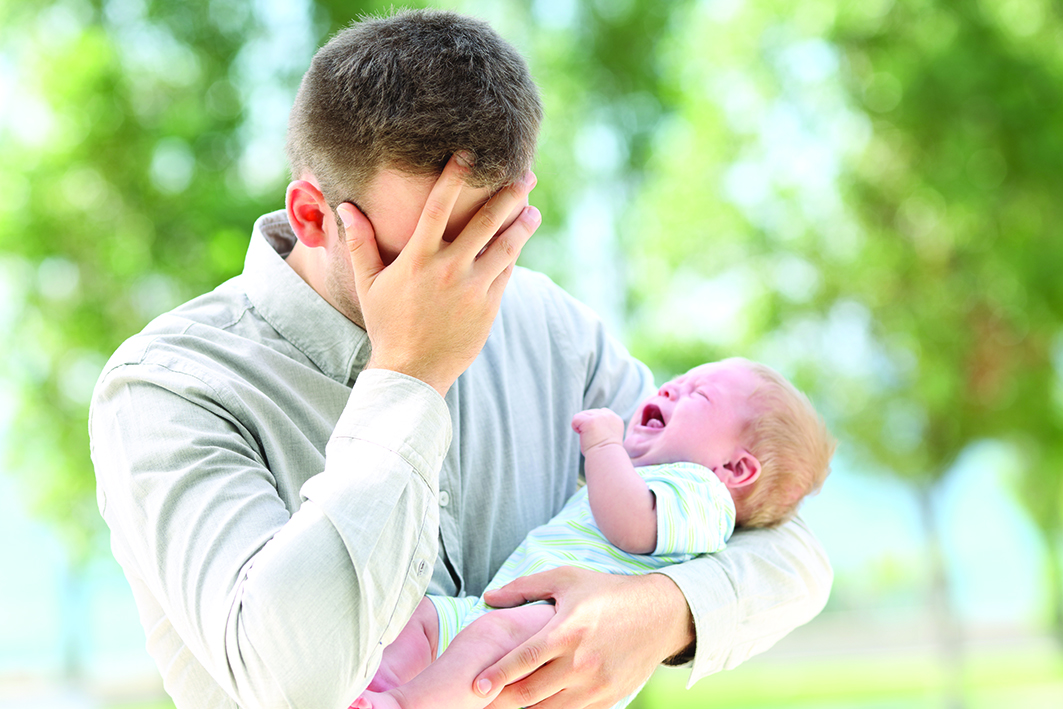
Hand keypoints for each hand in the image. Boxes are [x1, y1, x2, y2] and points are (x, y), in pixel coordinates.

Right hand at [342, 154, 539, 397]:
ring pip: (505, 247)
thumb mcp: (368, 284)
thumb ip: (360, 243)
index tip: (469, 154)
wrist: (412, 371)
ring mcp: (472, 288)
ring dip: (521, 223)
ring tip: (532, 207)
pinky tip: (520, 239)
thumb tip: (345, 207)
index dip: (454, 178)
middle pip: (484, 222)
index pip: (437, 207)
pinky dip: (514, 253)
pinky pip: (505, 273)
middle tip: (524, 174)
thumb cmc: (387, 324)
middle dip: (507, 195)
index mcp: (418, 259)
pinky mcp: (488, 306)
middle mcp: (448, 270)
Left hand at [475, 567, 694, 708]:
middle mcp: (581, 662)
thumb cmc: (608, 592)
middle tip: (483, 701)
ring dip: (526, 706)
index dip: (496, 676)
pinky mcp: (608, 698)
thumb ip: (525, 587)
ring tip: (510, 699)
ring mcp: (596, 684)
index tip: (476, 686)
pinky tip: (540, 700)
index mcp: (567, 631)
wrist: (660, 615)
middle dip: (502, 699)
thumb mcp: (567, 579)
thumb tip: (489, 596)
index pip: (523, 660)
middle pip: (530, 692)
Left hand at [571, 409, 625, 454]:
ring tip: (590, 438)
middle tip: (594, 439)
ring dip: (582, 427)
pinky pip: (575, 418)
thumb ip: (601, 426)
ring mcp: (600, 417)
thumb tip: (586, 423)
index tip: (598, 436)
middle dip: (588, 425)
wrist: (606, 460)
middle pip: (590, 413)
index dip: (595, 423)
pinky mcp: (590, 421)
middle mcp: (609, 415)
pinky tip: (583, 436)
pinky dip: (575, 427)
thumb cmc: (604, 454)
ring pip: (582, 415)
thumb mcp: (607, 436)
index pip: (601, 412)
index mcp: (616, 419)